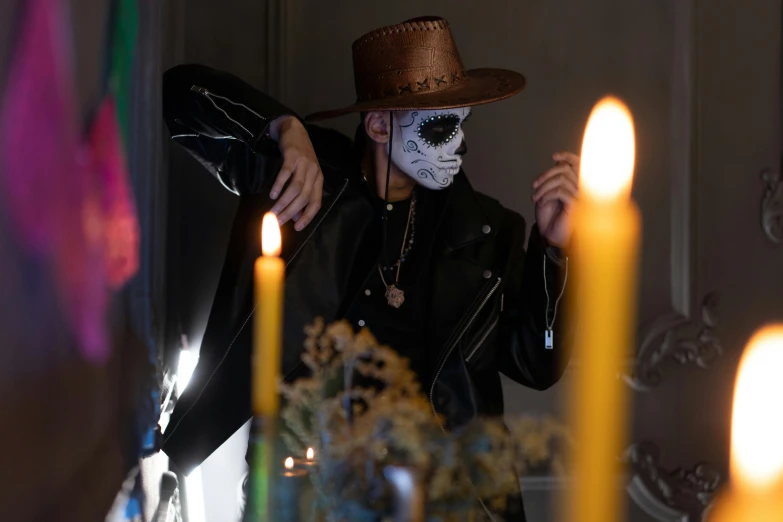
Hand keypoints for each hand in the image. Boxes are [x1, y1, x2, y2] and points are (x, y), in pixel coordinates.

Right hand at [268, 115, 323, 229]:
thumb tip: (295, 215)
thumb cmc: (299, 156)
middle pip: (304, 198)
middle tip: (278, 222)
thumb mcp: (304, 175)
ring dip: (284, 202)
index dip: (308, 217)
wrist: (294, 130)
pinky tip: (272, 194)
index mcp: (318, 180)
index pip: (316, 203)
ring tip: (273, 212)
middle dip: (291, 212)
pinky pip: (286, 173)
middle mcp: (314, 173)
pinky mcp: (293, 156)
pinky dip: (279, 185)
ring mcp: (305, 163)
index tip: (297, 228)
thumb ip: (302, 194)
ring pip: (296, 188)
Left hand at [532, 151, 579, 247]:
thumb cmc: (550, 217)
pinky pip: (560, 191)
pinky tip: (541, 203)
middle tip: (534, 186)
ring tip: (535, 198)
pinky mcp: (576, 206)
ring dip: (543, 187)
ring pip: (562, 179)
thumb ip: (555, 179)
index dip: (568, 156)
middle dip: (546, 174)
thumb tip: (559, 162)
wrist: (550, 236)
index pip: (579, 165)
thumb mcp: (549, 194)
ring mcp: (580, 197)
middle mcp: (581, 190)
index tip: (554, 156)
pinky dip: (546, 195)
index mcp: (576, 186)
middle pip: (566, 169)